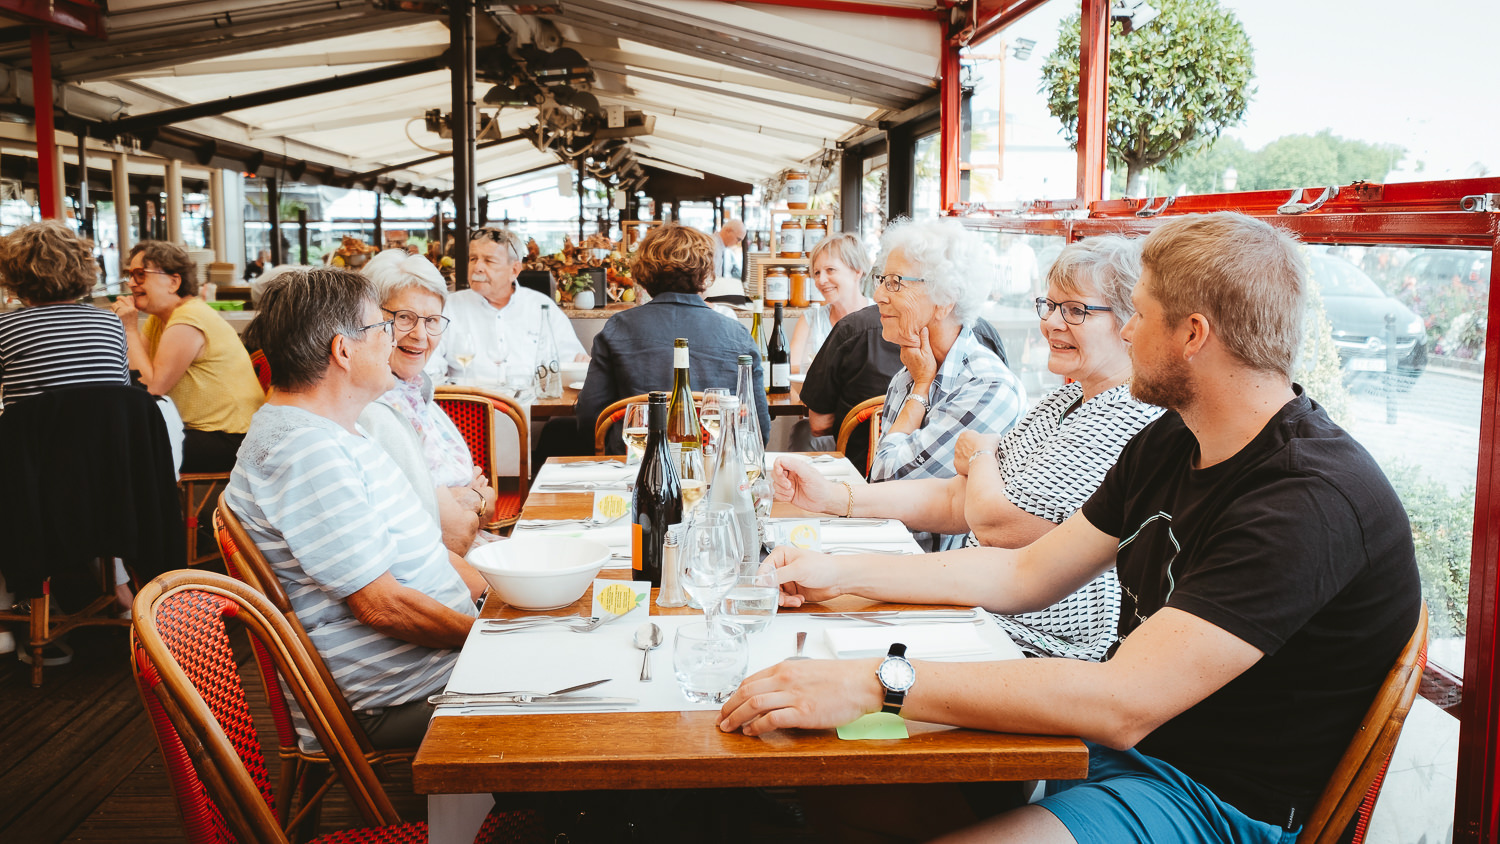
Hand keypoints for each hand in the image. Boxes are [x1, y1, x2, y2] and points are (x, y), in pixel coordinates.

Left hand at [110, 295, 137, 324]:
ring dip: (114, 307)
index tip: (118, 298)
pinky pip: (111, 310)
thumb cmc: (131, 322)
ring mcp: (121, 313)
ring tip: (116, 312)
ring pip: (114, 305)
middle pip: (118, 302)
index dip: (120, 297)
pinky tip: (114, 315)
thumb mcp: (134, 313)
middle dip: (117, 304)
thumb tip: (128, 296)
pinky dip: (111, 311)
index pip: (125, 299)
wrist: (129, 331)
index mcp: (132, 309)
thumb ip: (131, 304)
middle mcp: (127, 310)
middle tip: (118, 308)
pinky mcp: (116, 316)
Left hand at [718, 657, 880, 735]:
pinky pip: (772, 719)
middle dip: (729, 707)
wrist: (863, 682)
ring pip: (754, 704)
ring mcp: (794, 695)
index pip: (750, 680)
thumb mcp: (808, 669)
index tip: (727, 705)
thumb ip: (789, 678)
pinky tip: (751, 732)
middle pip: (746, 692)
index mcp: (785, 667)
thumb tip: (773, 690)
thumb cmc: (841, 677)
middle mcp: (785, 679)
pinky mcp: (803, 712)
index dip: (734, 695)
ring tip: (729, 728)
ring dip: (737, 717)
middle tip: (721, 720)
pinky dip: (757, 726)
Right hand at [762, 545, 841, 606]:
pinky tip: (800, 599)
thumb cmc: (824, 566)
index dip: (763, 582)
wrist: (839, 579)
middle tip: (782, 599)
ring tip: (795, 599)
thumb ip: (779, 575)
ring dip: (785, 599)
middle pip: (769, 584)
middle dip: (776, 593)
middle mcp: (783, 567)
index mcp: (781, 555)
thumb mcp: (798, 569)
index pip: (764, 569)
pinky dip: (791, 602)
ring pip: (777, 594)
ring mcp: (788, 579)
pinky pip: (785, 599)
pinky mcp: (794, 590)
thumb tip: (763, 581)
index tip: (766, 591)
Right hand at [771, 457, 834, 512]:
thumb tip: (782, 461)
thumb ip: (795, 465)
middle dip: (780, 481)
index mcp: (796, 467)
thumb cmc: (821, 487)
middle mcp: (791, 475)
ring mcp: (789, 485)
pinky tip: (791, 496)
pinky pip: (777, 495)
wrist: (824, 501)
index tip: (781, 473)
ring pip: (775, 485)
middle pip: (775, 474)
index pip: (779, 462)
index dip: (777, 468)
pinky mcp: (788, 495)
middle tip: (789, 484)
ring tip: (793, 491)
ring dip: (783, 490)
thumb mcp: (808, 473)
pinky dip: (783, 497)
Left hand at [898, 326, 936, 389]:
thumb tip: (923, 328)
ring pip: (907, 344)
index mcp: (907, 348)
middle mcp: (903, 352)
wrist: (924, 382)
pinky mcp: (906, 360)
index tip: (917, 325)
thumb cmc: (927, 368)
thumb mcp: (928, 352)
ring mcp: (903, 356)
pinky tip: (919, 347)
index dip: (912, 329)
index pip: (906, 334)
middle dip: (912, 335)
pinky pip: (908, 350)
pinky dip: (912, 347)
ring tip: (921, 338)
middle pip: (906, 339)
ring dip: (913, 341)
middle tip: (920, 330)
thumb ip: (924, 339)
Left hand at [953, 431, 1000, 477]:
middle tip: (982, 455)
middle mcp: (957, 444)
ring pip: (964, 458)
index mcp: (964, 435)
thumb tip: (997, 437)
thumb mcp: (994, 437)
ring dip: (970, 459)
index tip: (984, 447)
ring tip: (979, 462)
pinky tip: (975, 467)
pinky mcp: (957, 465)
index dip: (979, 443)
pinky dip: (968, 468)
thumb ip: (993, 436)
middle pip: (966, 448)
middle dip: (973, 451)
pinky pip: (962, 466)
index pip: (971, 439)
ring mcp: (956, 455)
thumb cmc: (988, 445)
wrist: (983, 457)